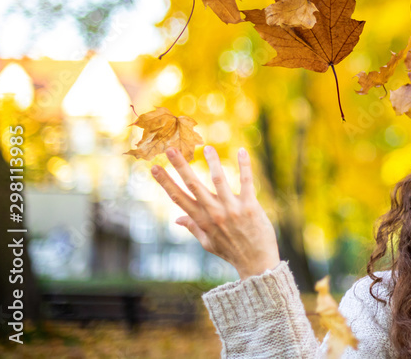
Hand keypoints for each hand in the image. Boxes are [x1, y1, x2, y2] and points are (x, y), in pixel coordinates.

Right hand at [152, 145, 279, 279]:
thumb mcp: (208, 243)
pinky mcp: (250, 206)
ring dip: (213, 161)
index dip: (166, 182)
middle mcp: (214, 213)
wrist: (256, 263)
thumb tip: (177, 219)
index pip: (179, 198)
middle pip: (193, 185)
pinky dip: (244, 165)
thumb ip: (193, 228)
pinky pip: (246, 181)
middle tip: (170, 149)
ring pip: (219, 180)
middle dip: (180, 166)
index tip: (154, 167)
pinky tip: (242, 151)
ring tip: (207, 147)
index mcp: (202, 221)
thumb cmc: (231, 251)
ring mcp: (232, 209)